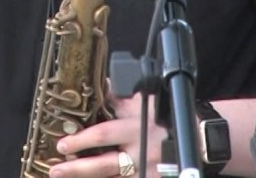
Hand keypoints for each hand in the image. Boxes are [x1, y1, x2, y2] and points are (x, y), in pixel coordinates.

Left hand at [49, 96, 165, 177]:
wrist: (197, 135)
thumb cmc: (166, 114)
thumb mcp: (144, 99)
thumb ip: (119, 96)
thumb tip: (97, 87)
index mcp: (136, 124)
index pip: (104, 133)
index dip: (82, 140)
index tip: (63, 144)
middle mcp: (141, 149)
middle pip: (105, 163)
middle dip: (79, 168)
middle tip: (58, 169)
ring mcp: (147, 169)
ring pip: (112, 177)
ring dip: (87, 177)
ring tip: (67, 176)